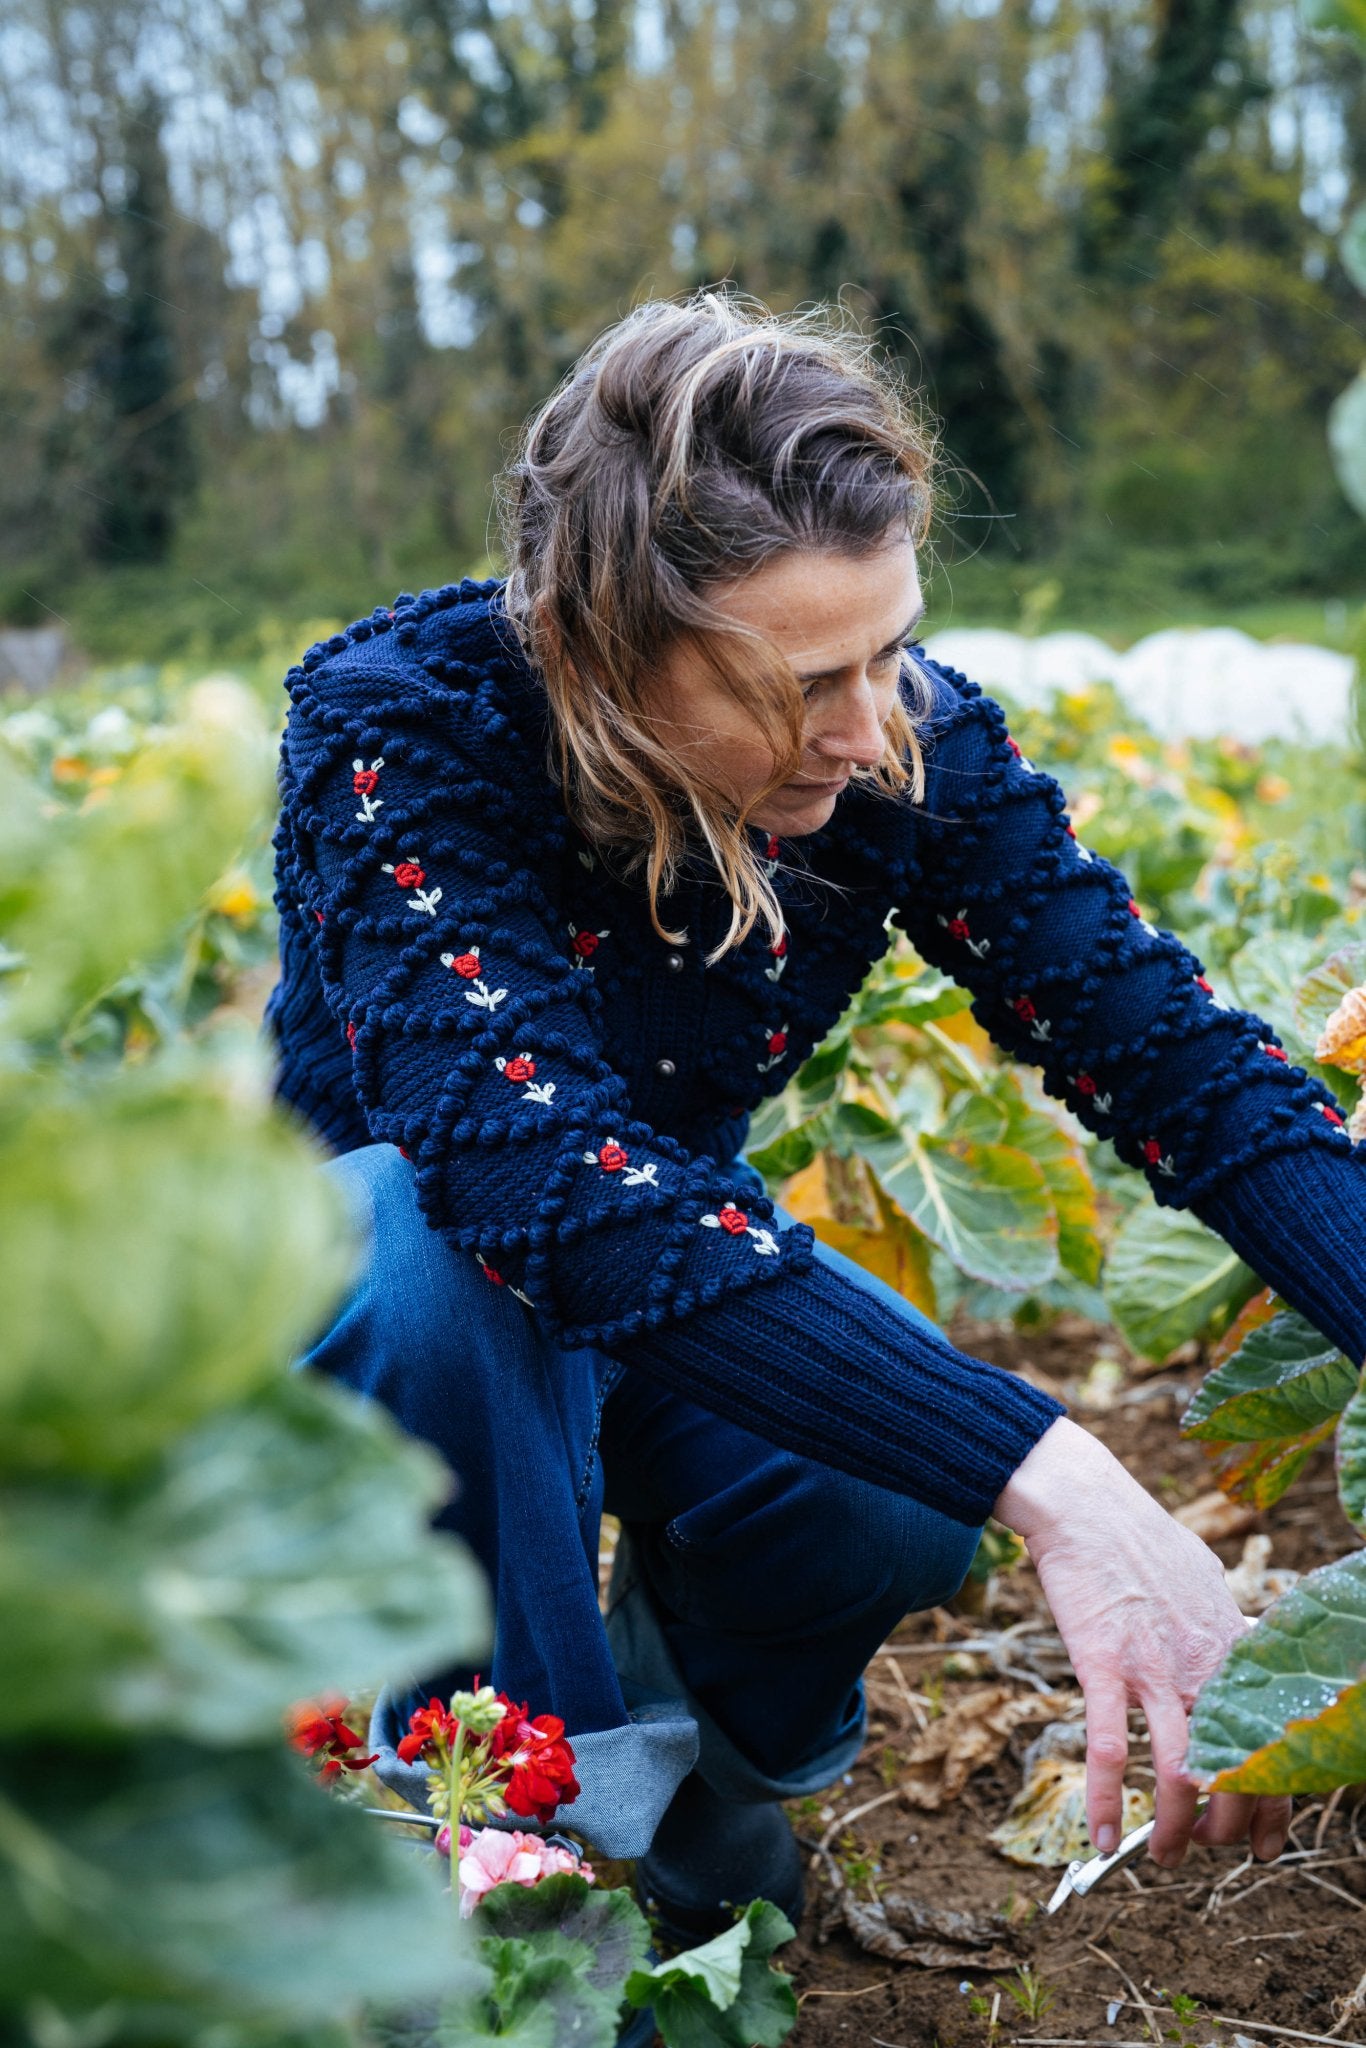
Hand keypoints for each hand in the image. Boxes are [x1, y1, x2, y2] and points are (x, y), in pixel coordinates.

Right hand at [993, 1417, 1290, 1867]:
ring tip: (1163, 1858)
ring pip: (1175, 1771)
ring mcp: (1152, 1667)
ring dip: (1173, 1830)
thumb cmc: (1140, 1538)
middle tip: (1205, 1849)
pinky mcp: (1101, 1663)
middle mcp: (1201, 1666)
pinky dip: (1104, 1800)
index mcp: (1231, 1649)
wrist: (1086, 1504)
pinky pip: (1106, 1746)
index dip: (1273, 1807)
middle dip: (1224, 1829)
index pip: (1269, 1746)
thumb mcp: (1205, 1582)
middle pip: (1230, 1771)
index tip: (1265, 1843)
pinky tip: (1100, 1837)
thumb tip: (1238, 1647)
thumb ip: (1224, 1626)